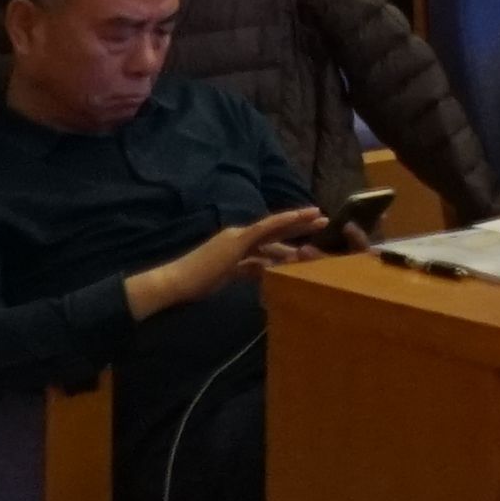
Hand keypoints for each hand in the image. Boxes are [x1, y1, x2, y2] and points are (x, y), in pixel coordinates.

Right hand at [123, 208, 325, 315]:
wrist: (176, 282)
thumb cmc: (199, 282)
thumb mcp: (230, 276)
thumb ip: (249, 270)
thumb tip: (268, 270)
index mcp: (238, 245)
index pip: (269, 240)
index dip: (288, 237)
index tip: (308, 236)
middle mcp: (240, 236)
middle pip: (276, 229)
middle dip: (299, 225)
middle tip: (323, 218)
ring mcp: (238, 237)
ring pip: (274, 226)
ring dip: (297, 222)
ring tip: (319, 218)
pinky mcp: (236, 240)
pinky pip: (263, 229)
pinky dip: (281, 221)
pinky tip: (298, 217)